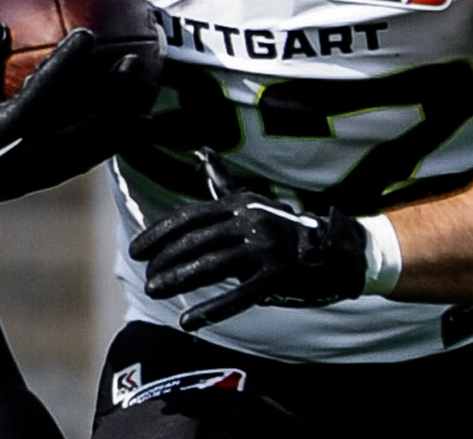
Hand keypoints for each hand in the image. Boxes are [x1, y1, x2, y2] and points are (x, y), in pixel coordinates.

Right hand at [0, 19, 155, 215]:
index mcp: (10, 127)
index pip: (45, 89)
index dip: (67, 62)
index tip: (86, 34)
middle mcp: (37, 150)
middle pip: (88, 120)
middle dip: (114, 91)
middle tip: (132, 60)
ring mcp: (53, 166)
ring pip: (101, 140)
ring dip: (126, 113)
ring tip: (147, 87)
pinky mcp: (62, 175)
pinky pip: (99, 153)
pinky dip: (122, 135)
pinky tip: (142, 116)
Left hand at [129, 149, 367, 330]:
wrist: (335, 248)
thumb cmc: (284, 227)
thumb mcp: (252, 201)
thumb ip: (222, 183)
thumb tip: (201, 152)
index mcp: (240, 204)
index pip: (190, 217)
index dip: (160, 233)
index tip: (137, 250)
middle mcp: (251, 221)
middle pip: (196, 242)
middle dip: (165, 260)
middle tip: (146, 276)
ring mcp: (265, 249)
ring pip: (211, 267)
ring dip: (178, 280)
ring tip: (154, 290)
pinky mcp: (278, 277)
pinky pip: (238, 296)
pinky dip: (210, 310)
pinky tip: (187, 321)